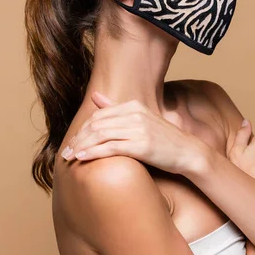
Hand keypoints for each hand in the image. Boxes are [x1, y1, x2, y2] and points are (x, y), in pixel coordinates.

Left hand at [61, 91, 206, 175]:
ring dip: (82, 146)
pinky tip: (83, 158)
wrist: (188, 153)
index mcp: (134, 106)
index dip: (83, 129)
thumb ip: (117, 108)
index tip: (73, 141)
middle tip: (66, 151)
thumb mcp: (142, 119)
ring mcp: (139, 129)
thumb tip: (95, 96)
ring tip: (70, 156)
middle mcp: (136, 115)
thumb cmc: (164, 140)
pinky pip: (111, 148)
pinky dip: (93, 152)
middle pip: (97, 124)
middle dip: (79, 138)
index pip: (100, 115)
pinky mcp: (142, 146)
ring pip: (101, 135)